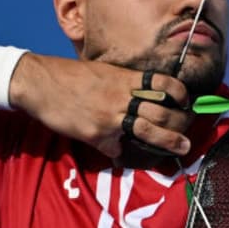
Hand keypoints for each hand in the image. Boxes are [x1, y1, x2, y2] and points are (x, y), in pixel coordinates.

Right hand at [7, 53, 192, 163]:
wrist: (40, 83)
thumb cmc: (71, 76)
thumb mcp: (104, 72)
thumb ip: (124, 85)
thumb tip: (140, 97)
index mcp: (126, 78)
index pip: (164, 84)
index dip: (180, 94)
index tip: (186, 103)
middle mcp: (122, 97)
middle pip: (162, 112)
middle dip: (180, 125)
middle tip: (188, 136)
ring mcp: (111, 116)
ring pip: (149, 131)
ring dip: (168, 142)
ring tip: (182, 148)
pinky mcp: (97, 134)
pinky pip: (116, 148)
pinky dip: (119, 153)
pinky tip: (121, 155)